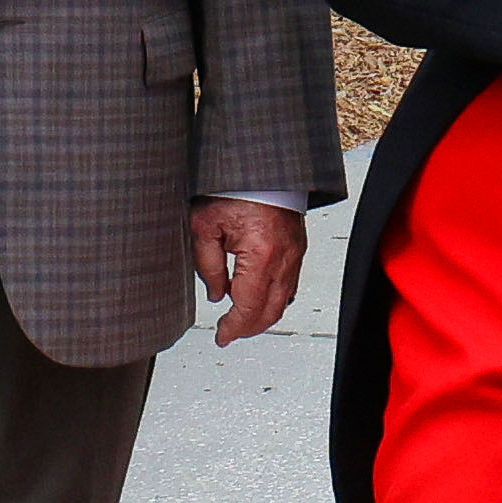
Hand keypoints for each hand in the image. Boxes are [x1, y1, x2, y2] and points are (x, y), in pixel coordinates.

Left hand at [190, 198, 306, 345]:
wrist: (259, 166)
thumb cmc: (233, 187)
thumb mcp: (204, 226)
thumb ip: (207, 266)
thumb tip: (215, 294)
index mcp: (261, 254)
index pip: (248, 307)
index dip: (233, 328)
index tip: (221, 336)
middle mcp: (285, 257)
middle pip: (271, 311)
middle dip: (248, 328)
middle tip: (228, 333)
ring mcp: (295, 253)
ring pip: (283, 301)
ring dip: (262, 315)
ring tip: (239, 319)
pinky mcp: (297, 247)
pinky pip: (289, 284)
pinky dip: (272, 298)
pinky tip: (255, 295)